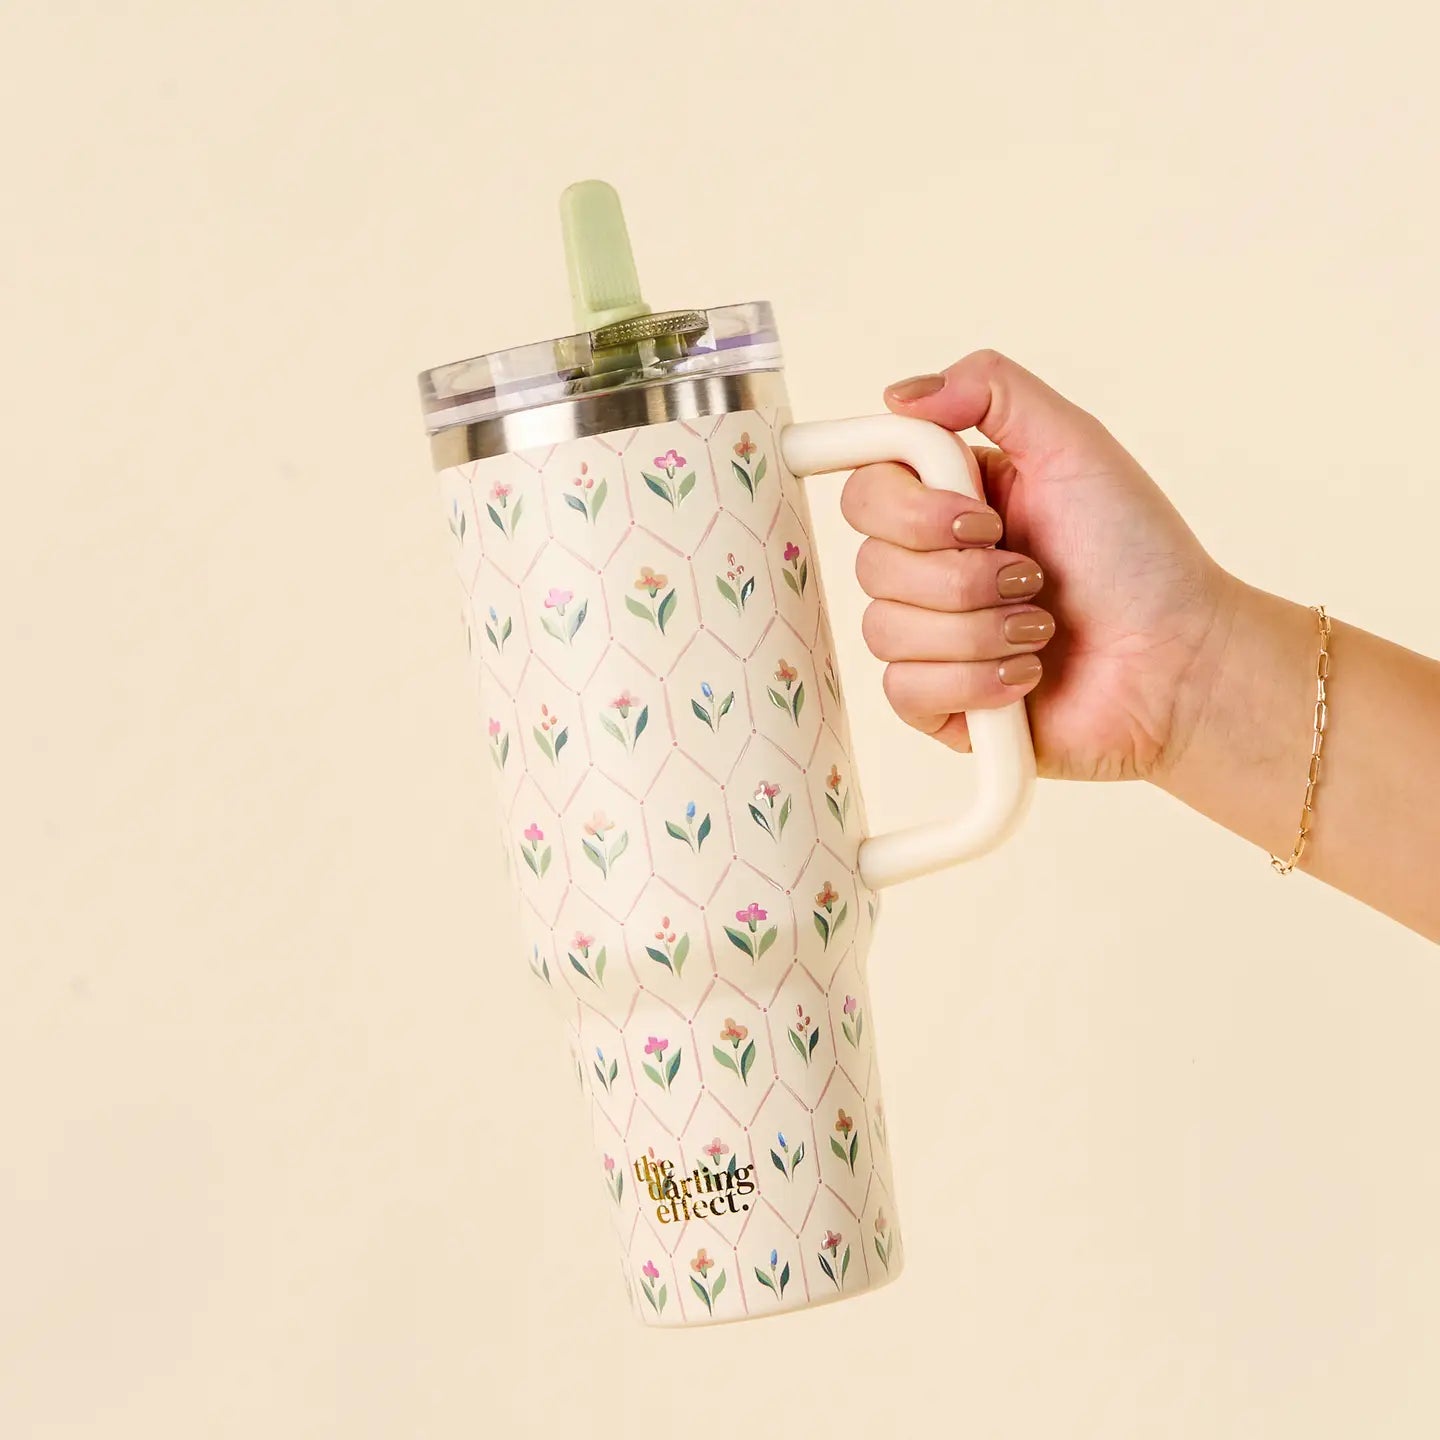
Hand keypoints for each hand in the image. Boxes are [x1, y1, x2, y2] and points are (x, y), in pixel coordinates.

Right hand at [841, 349, 1235, 782]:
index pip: (867, 492)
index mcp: (950, 503)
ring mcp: (930, 639)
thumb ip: (991, 390)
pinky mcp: (938, 705)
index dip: (908, 509)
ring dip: (979, 630)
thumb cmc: (1140, 557)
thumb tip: (899, 395)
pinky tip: (1026, 675)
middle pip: (869, 563)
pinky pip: (905, 690)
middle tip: (1031, 574)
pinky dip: (975, 681)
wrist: (1178, 661)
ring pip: (885, 629)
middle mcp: (931, 567)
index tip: (979, 516)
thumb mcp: (1074, 445)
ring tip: (1041, 629)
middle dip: (963, 575)